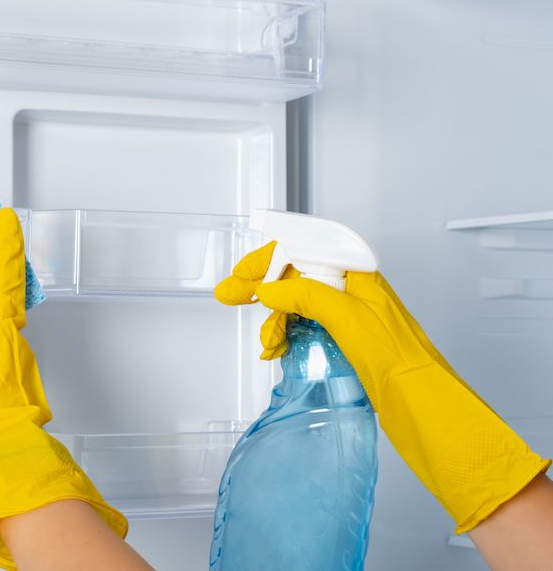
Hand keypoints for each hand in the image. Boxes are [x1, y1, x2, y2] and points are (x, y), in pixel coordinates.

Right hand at [216, 242, 549, 532]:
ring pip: (298, 303)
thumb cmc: (398, 360)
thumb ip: (306, 295)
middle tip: (230, 296)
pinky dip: (287, 333)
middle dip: (262, 287)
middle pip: (297, 275)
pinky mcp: (345, 340)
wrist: (422, 404)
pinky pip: (306, 325)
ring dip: (275, 318)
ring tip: (268, 342)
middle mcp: (353, 290)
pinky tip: (279, 347)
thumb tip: (270, 289)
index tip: (242, 274)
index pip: (306, 249)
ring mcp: (349, 316)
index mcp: (358, 274)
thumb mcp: (347, 317)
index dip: (270, 258)